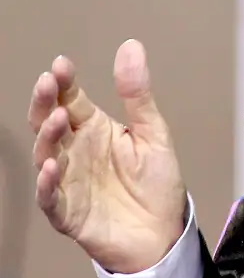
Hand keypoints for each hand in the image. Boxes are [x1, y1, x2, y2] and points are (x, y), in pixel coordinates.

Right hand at [27, 40, 186, 273]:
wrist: (163, 231)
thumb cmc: (155, 182)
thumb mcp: (153, 131)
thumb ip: (137, 93)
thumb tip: (130, 46)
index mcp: (95, 129)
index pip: (72, 100)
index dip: (63, 83)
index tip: (60, 64)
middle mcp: (76, 152)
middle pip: (51, 124)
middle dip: (45, 103)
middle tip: (46, 83)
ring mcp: (69, 182)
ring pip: (46, 156)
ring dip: (47, 137)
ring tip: (56, 119)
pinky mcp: (69, 213)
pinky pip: (50, 198)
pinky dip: (48, 183)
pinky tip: (52, 166)